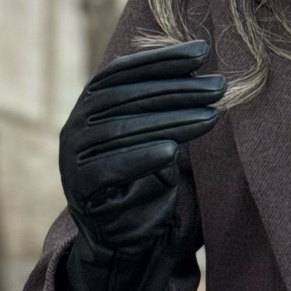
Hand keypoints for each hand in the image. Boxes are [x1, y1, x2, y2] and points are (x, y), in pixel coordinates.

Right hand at [58, 40, 224, 290]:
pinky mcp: (80, 192)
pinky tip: (172, 152)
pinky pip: (109, 170)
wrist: (121, 239)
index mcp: (88, 107)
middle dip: (176, 90)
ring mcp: (72, 161)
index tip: (201, 52)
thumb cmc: (144, 179)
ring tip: (211, 116)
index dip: (160, 60)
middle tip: (218, 87)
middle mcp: (74, 128)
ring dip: (170, 121)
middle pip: (126, 99)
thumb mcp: (155, 134)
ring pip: (121, 131)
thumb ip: (165, 104)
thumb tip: (205, 70)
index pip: (122, 73)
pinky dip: (140, 158)